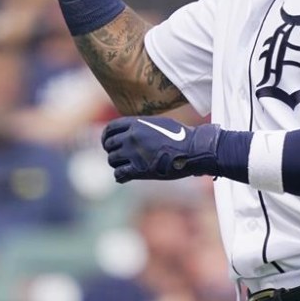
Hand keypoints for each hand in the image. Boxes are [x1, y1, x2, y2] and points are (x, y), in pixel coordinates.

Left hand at [101, 116, 220, 182]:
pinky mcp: (139, 170)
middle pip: (110, 145)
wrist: (193, 150)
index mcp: (136, 123)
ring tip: (124, 166)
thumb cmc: (180, 136)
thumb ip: (141, 126)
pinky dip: (120, 176)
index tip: (107, 142)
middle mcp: (131, 137)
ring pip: (112, 160)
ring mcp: (134, 153)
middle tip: (117, 156)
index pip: (110, 128)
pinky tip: (124, 177)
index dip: (106, 136)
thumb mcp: (158, 123)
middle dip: (111, 151)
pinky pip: (119, 174)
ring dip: (117, 164)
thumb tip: (131, 130)